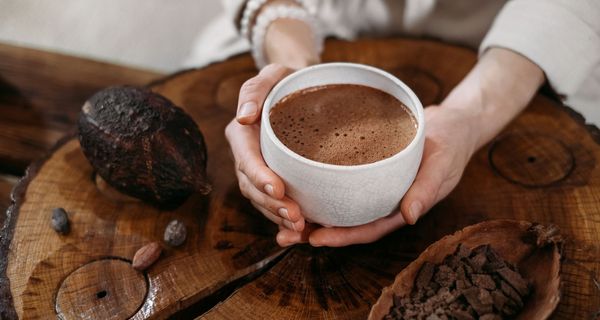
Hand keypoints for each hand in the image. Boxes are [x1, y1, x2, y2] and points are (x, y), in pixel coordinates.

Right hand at [225, 64, 305, 233]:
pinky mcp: (273, 180)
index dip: (259, 176)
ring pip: (262, 201)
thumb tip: (244, 116)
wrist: (301, 91)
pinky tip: (302, 232)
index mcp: (242, 133)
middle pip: (252, 187)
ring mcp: (258, 171)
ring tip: (300, 228)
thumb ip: (254, 90)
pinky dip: (284, 220)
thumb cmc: (287, 81)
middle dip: (271, 205)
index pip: (246, 158)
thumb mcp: (272, 74)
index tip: (277, 189)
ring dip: (278, 217)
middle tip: (296, 217)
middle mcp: (246, 156)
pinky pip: (274, 204)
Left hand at [277, 47, 544, 246]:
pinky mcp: (365, 169)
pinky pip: (339, 181)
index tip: (315, 239)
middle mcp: (382, 200)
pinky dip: (318, 185)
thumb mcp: (442, 164)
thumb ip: (427, 189)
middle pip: (346, 222)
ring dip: (311, 211)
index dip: (342, 236)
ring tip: (278, 215)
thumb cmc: (450, 144)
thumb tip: (409, 216)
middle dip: (316, 231)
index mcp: (400, 207)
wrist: (451, 123)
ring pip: (338, 204)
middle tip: (284, 235)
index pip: (368, 228)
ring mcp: (373, 186)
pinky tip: (295, 183)